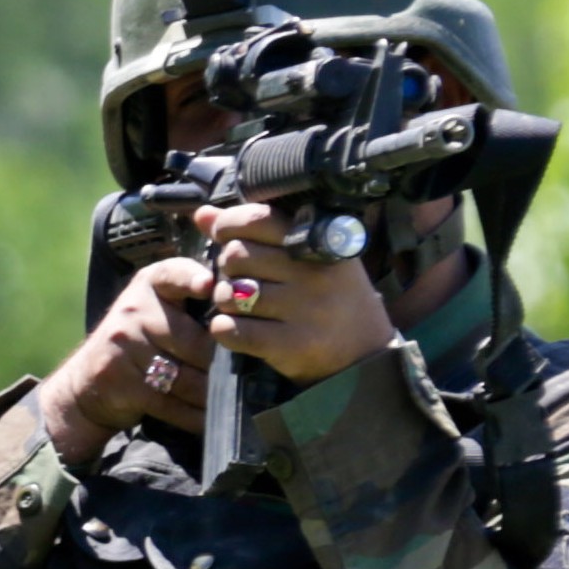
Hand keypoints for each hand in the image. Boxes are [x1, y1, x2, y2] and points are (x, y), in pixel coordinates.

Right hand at [48, 248, 226, 440]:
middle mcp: (133, 311)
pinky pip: (169, 404)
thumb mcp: (155, 307)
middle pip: (193, 342)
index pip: (174, 274)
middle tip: (244, 376)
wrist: (86, 383)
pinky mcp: (120, 382)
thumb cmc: (138, 342)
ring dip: (211, 394)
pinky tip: (209, 420)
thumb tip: (248, 315)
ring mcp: (123, 347)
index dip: (192, 279)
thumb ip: (192, 301)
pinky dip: (193, 417)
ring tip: (231, 401)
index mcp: (149, 285)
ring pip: (185, 378)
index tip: (209, 285)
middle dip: (220, 364)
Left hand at [195, 198, 396, 382]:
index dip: (228, 225)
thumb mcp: (306, 257)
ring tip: (243, 306)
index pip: (257, 219)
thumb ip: (254, 231)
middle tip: (240, 279)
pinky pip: (231, 329)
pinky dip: (224, 330)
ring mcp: (304, 309)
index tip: (225, 237)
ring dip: (225, 301)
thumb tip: (203, 214)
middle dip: (227, 269)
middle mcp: (313, 273)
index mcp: (319, 244)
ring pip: (228, 294)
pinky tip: (239, 329)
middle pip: (235, 256)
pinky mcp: (291, 344)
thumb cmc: (330, 298)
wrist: (365, 354)